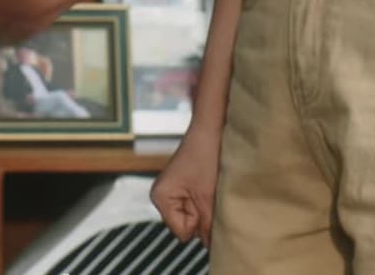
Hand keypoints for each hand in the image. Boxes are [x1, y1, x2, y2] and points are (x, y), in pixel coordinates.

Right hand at [152, 126, 219, 243]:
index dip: (200, 223)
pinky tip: (211, 184)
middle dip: (204, 215)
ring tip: (211, 186)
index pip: (183, 232)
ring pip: (196, 216)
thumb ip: (208, 225)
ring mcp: (174, 191)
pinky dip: (208, 200)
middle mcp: (163, 196)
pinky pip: (198, 205)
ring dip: (208, 207)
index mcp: (160, 197)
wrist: (211, 127)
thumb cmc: (205, 155)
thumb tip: (213, 247)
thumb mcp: (208, 196)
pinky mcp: (185, 186)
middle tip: (210, 193)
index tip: (205, 200)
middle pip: (188, 225)